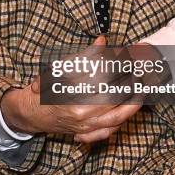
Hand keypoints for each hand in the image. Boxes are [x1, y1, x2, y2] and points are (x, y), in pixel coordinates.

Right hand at [0, 36, 141, 143]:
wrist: (32, 113)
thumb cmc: (46, 89)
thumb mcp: (61, 67)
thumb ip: (85, 55)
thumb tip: (102, 41)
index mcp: (74, 93)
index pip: (104, 79)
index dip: (118, 68)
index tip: (127, 59)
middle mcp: (81, 112)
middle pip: (115, 98)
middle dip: (129, 84)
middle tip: (138, 72)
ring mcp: (85, 126)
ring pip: (116, 117)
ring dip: (132, 104)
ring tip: (141, 90)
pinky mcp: (86, 133)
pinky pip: (109, 131)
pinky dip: (122, 121)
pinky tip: (130, 110)